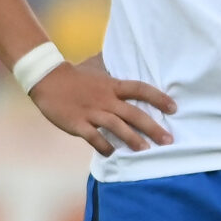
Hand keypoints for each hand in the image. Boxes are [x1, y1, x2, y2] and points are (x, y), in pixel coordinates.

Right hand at [31, 56, 174, 153]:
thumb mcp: (98, 71)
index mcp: (112, 85)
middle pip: (133, 113)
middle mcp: (105, 99)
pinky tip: (113, 155)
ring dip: (132, 139)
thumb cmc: (75, 76)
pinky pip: (93, 137)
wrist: (46, 78)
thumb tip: (130, 66)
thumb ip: (114, 75)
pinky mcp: (77, 123)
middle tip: (168, 140)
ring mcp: (91, 111)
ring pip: (116, 126)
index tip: (174, 108)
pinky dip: (104, 147)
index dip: (158, 98)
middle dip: (153, 127)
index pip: (140, 89)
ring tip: (146, 151)